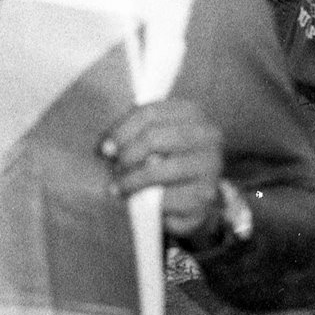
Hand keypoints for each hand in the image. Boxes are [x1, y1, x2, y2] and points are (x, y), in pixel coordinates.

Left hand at [98, 99, 223, 237]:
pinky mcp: (207, 194)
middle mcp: (207, 135)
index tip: (104, 149)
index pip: (148, 114)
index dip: (121, 131)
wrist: (194, 187)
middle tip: (113, 168)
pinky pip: (168, 197)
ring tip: (117, 188)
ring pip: (160, 170)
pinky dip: (148, 201)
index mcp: (190, 112)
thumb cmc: (166, 153)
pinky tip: (138, 202)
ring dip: (131, 180)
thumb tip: (105, 148)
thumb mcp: (152, 134)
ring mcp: (210, 165)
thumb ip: (131, 132)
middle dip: (126, 155)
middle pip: (153, 139)